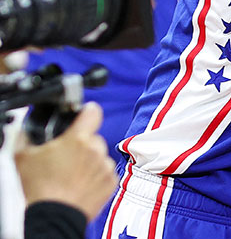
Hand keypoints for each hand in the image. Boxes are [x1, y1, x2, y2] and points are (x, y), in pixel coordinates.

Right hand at [14, 102, 116, 220]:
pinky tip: (79, 185)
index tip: (85, 113)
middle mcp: (96, 150)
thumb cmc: (41, 189)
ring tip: (71, 176)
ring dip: (89, 162)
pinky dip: (95, 177)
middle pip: (93, 139)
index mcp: (78, 139)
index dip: (88, 111)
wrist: (55, 215)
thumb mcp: (24, 157)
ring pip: (99, 156)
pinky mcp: (111, 182)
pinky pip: (105, 173)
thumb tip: (27, 130)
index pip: (93, 113)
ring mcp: (105, 166)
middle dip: (82, 145)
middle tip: (66, 158)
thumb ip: (27, 137)